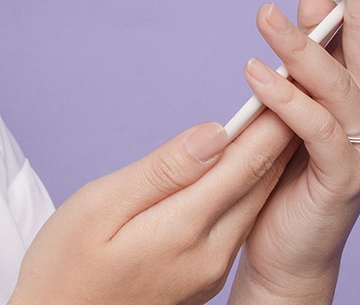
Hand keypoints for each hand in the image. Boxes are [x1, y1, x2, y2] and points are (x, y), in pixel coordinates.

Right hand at [9, 111, 303, 304]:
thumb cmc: (63, 267)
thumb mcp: (98, 208)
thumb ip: (160, 171)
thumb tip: (212, 135)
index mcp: (182, 230)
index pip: (242, 165)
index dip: (268, 121)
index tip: (288, 79)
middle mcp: (209, 254)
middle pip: (257, 184)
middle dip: (278, 134)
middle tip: (296, 86)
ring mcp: (208, 271)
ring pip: (250, 204)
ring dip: (267, 160)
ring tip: (278, 117)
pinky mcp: (201, 279)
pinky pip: (235, 223)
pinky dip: (246, 187)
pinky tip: (242, 167)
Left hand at [230, 0, 359, 302]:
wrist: (288, 252)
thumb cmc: (290, 169)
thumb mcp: (295, 95)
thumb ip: (309, 45)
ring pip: (341, 78)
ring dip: (306, 39)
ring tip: (266, 9)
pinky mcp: (341, 177)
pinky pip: (314, 131)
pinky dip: (285, 99)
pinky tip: (255, 73)